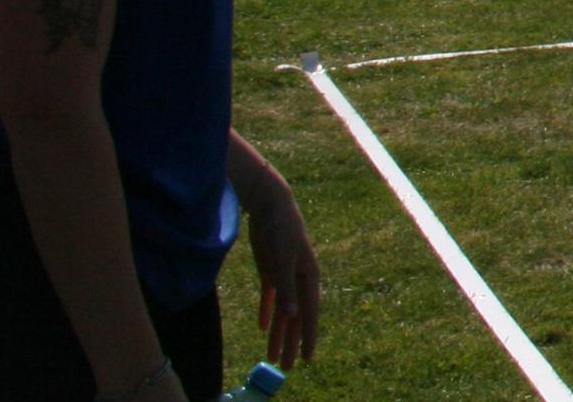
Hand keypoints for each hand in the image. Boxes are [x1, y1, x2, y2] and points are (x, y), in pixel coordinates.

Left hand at [243, 173, 322, 366]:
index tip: (307, 359)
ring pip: (282, 310)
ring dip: (278, 332)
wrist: (269, 204)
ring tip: (272, 355)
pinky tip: (263, 327)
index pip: (309, 313)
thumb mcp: (282, 258)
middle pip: (295, 316)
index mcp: (308, 276)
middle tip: (287, 366)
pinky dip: (267, 312)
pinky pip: (271, 297)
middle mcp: (299, 278)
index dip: (308, 337)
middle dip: (292, 341)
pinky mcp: (271, 269)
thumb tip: (292, 316)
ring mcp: (285, 274)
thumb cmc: (280, 229)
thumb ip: (287, 288)